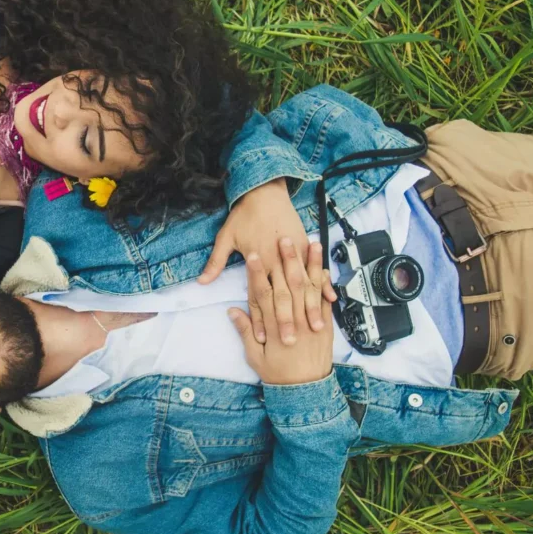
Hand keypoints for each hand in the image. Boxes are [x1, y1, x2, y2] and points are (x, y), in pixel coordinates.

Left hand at [200, 177, 335, 343]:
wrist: (265, 191)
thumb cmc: (244, 215)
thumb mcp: (226, 238)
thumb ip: (216, 262)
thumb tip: (202, 282)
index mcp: (258, 260)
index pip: (260, 295)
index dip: (260, 318)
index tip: (263, 338)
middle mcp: (277, 260)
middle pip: (283, 296)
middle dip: (287, 321)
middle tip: (291, 342)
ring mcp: (295, 254)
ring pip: (304, 287)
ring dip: (309, 308)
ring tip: (315, 328)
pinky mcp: (306, 247)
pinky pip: (317, 271)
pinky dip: (324, 286)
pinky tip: (330, 301)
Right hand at [230, 240, 334, 385]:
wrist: (306, 390)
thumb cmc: (278, 374)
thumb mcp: (254, 357)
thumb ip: (245, 332)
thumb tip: (233, 312)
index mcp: (273, 327)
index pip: (263, 295)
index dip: (258, 274)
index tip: (254, 257)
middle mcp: (293, 320)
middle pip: (289, 284)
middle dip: (287, 260)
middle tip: (283, 238)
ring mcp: (311, 321)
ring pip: (311, 287)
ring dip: (310, 264)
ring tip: (311, 244)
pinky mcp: (325, 324)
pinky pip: (325, 299)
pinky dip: (325, 281)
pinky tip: (324, 266)